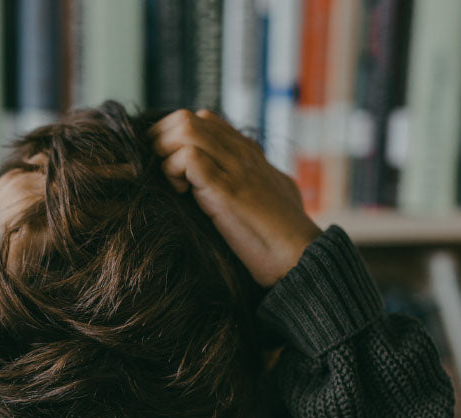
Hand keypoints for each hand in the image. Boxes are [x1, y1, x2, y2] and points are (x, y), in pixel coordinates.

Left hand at [148, 109, 321, 287]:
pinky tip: (181, 194)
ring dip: (164, 154)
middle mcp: (240, 151)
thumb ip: (254, 179)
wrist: (300, 255)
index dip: (175, 137)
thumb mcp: (270, 193)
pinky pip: (187, 157)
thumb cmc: (282, 234)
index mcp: (248, 151)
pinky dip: (173, 171)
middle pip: (185, 118)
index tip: (168, 164)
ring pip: (184, 129)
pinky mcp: (226, 188)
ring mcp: (234, 166)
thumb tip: (239, 182)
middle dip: (160, 142)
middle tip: (160, 172)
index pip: (202, 120)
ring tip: (171, 182)